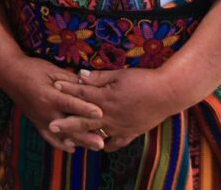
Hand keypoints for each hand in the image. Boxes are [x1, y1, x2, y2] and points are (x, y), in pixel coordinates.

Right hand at [0, 56, 106, 152]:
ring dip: (79, 142)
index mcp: (49, 95)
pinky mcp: (37, 123)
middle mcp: (45, 111)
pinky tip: (73, 148)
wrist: (10, 74)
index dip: (85, 109)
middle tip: (101, 143)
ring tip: (95, 147)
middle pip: (69, 126)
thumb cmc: (32, 68)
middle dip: (85, 135)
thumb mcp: (51, 70)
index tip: (100, 113)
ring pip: (62, 135)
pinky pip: (49, 138)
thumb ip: (70, 80)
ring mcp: (40, 120)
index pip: (70, 104)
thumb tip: (89, 86)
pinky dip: (61, 145)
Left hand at [52, 68, 181, 150]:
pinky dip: (105, 145)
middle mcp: (110, 115)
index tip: (54, 87)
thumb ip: (99, 77)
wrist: (168, 94)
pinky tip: (97, 145)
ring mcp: (120, 127)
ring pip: (96, 135)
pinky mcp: (131, 133)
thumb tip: (80, 75)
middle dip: (66, 123)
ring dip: (81, 137)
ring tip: (68, 140)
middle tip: (51, 126)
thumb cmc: (144, 80)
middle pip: (83, 120)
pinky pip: (115, 143)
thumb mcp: (120, 74)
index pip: (82, 93)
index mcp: (106, 98)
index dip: (67, 89)